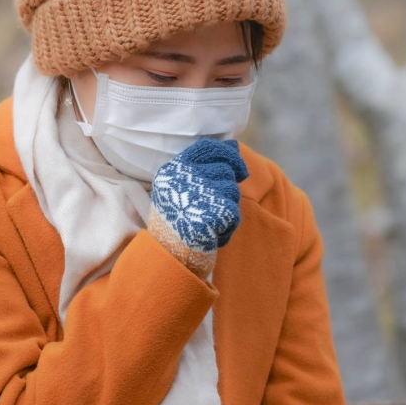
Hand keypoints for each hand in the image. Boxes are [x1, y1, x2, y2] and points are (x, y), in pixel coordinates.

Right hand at [147, 138, 249, 274]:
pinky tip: (212, 236)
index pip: (207, 149)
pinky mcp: (210, 214)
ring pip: (232, 192)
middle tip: (213, 209)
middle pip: (225, 171)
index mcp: (172, 170)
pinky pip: (234, 213)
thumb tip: (233, 145)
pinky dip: (228, 228)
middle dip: (227, 190)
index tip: (238, 170)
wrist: (168, 259)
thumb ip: (205, 167)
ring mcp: (196, 195)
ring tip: (209, 225)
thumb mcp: (183, 190)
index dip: (227, 155)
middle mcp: (182, 179)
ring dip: (228, 210)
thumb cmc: (178, 224)